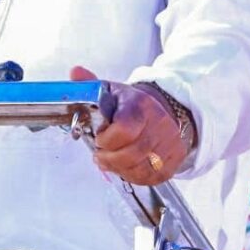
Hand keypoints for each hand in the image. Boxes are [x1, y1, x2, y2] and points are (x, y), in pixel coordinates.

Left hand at [71, 65, 191, 184]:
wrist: (162, 109)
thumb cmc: (129, 103)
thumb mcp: (110, 90)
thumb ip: (88, 84)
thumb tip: (75, 72)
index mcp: (141, 104)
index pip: (125, 128)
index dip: (107, 139)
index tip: (98, 138)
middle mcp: (160, 124)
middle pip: (132, 153)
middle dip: (109, 158)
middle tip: (99, 155)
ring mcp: (170, 144)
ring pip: (141, 168)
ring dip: (119, 168)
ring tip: (108, 161)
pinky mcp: (174, 160)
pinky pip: (151, 177)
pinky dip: (132, 176)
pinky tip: (123, 167)